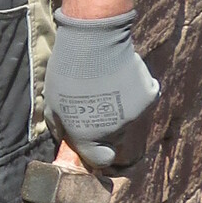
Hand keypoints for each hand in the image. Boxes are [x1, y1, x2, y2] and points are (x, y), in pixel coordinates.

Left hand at [44, 9, 157, 171]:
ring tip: (107, 84)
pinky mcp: (149, 96)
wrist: (94, 42)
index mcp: (89, 136)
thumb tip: (65, 138)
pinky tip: (122, 75)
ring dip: (120, 107)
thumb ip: (60, 127)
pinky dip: (135, 90)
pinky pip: (142, 99)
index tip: (91, 141)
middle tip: (96, 103)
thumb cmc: (67, 72)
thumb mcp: (52, 103)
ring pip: (129, 118)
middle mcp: (114, 131)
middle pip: (114, 139)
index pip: (99, 160)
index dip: (95, 152)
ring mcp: (134, 114)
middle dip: (106, 128)